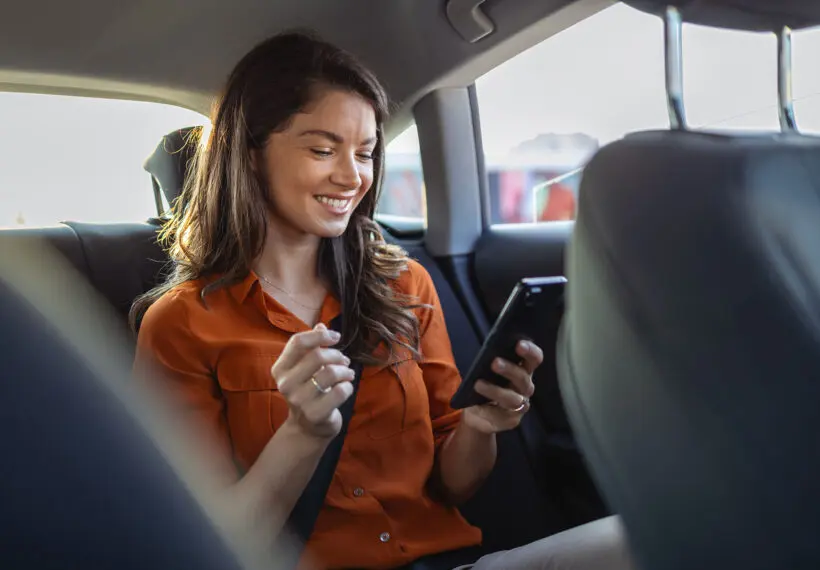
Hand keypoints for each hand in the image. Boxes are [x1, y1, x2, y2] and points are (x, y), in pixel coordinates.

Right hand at [271, 323, 355, 439]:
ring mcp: (299, 400)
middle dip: (337, 355)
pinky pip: (339, 391)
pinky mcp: (315, 414)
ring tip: (348, 373)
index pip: (298, 342)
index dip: (320, 335)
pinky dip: (348, 386)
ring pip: (330, 373)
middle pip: (317, 356)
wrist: (307, 428)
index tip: (336, 337)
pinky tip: (346, 387)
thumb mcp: (306, 368)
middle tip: (344, 360)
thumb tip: (321, 325)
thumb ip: (312, 347)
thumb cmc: (309, 391)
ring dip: (345, 370)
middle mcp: (285, 384)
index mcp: (280, 368)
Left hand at [462, 340, 543, 434]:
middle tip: (494, 362)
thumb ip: (491, 361)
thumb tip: (488, 352)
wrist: (478, 413)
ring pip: (512, 399)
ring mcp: (521, 405)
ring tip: (478, 384)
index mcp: (524, 370)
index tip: (519, 344)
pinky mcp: (512, 421)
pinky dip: (486, 410)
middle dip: (510, 369)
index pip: (534, 359)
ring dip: (495, 391)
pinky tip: (476, 406)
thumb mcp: (487, 370)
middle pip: (523, 378)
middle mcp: (525, 387)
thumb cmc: (486, 383)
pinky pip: (500, 416)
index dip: (530, 351)